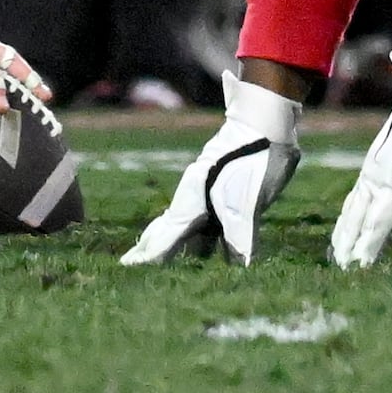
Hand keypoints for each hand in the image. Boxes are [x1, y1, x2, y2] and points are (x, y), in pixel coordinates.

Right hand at [122, 74, 304, 263]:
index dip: (147, 256)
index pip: (165, 237)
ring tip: (160, 261)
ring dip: (176, 246)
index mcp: (191, 201)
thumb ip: (240, 235)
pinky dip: (201, 240)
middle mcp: (196, 200)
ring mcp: (210, 197)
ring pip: (187, 228)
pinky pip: (208, 225)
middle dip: (151, 248)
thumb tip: (241, 266)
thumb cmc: (253, 158)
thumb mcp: (247, 200)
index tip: (125, 268)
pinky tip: (204, 248)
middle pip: (167, 231)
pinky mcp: (228, 196)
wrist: (266, 124)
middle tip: (128, 264)